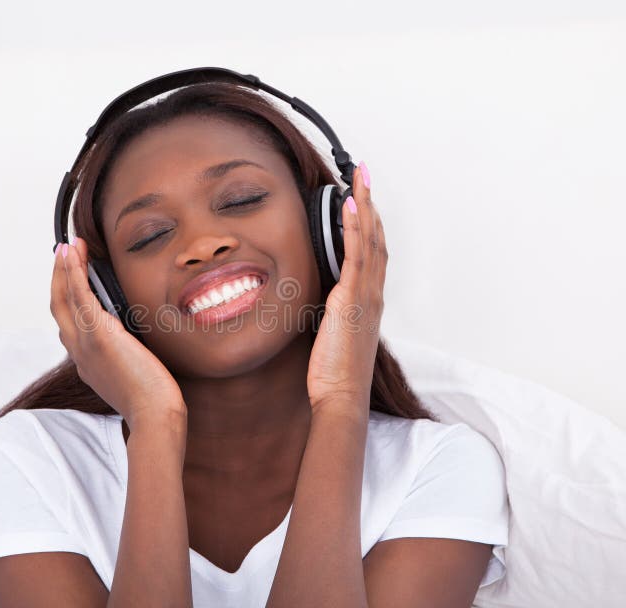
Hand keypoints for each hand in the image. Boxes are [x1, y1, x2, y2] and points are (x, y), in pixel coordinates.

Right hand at [51, 237, 186, 429]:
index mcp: (86, 361)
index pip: (69, 324)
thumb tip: (136, 334)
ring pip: (64, 297)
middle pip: (58, 307)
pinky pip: (79, 295)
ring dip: (64, 268)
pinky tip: (73, 254)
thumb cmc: (153, 398)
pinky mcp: (98, 335)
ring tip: (68, 246)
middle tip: (63, 253)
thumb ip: (126, 352)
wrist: (154, 414)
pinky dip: (72, 272)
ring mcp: (85, 343)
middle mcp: (79, 352)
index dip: (67, 297)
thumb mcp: (133, 371)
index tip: (71, 277)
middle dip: (58, 277)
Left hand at [306, 162, 387, 416]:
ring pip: (371, 240)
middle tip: (364, 174)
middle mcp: (372, 293)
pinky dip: (355, 229)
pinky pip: (356, 256)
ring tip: (359, 177)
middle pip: (377, 238)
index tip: (362, 198)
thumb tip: (319, 297)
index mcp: (368, 300)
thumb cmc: (336, 371)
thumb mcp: (333, 333)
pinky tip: (349, 207)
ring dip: (365, 205)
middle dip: (370, 203)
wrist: (341, 396)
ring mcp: (366, 295)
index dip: (370, 222)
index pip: (373, 252)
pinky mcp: (352, 300)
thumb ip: (332, 310)